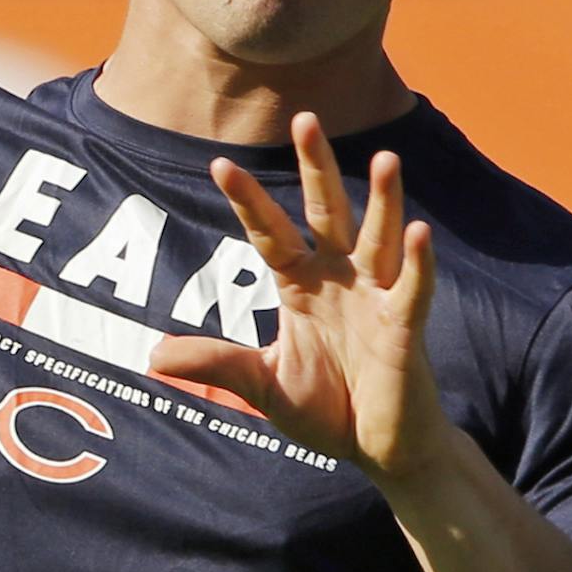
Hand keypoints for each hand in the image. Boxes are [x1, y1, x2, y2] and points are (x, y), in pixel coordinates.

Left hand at [149, 113, 449, 485]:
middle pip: (327, 212)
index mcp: (302, 284)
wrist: (380, 452)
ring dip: (383, 201)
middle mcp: (341, 279)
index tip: (220, 165)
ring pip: (378, 238)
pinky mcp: (404, 329)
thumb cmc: (328, 411)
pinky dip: (418, 263)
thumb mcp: (263, 386)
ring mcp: (376, 299)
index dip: (249, 201)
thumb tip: (153, 355)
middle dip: (316, 168)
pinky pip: (412, 290)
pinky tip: (419, 232)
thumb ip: (218, 364)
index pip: (271, 233)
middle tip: (304, 118)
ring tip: (386, 158)